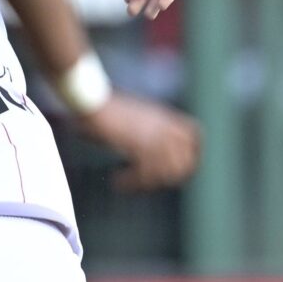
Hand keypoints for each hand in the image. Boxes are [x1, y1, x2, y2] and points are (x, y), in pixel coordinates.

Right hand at [79, 93, 199, 189]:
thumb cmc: (101, 107)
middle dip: (170, 176)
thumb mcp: (128, 117)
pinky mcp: (139, 143)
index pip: (193, 134)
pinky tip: (118, 182)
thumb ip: (140, 132)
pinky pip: (145, 172)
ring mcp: (153, 134)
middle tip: (147, 182)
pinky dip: (132, 182)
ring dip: (146, 182)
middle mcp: (162, 125)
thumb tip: (135, 149)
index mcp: (162, 115)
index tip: (175, 168)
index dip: (192, 154)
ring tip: (127, 183)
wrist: (89, 98)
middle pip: (184, 159)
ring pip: (165, 170)